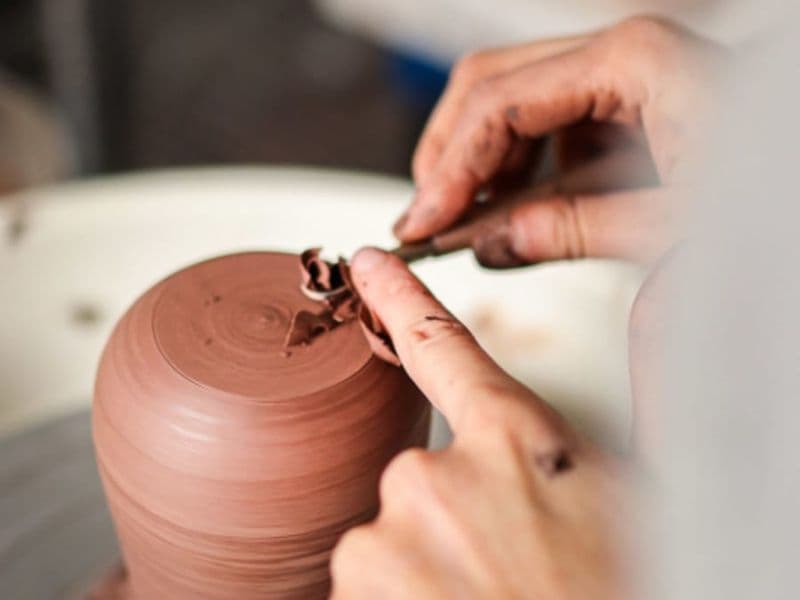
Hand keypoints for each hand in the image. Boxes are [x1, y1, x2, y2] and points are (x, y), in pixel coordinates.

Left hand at [330, 248, 635, 598]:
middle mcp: (433, 477)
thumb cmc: (624, 591)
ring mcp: (384, 539)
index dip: (400, 297)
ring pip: (393, 542)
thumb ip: (589, 445)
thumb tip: (587, 396)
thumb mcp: (630, 506)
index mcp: (511, 441)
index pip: (441, 343)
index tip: (368, 265)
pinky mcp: (354, 591)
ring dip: (428, 573)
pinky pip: (370, 590)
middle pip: (421, 478)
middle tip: (508, 572)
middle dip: (455, 521)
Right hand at [396, 16, 724, 264]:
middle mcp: (616, 52)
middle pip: (488, 84)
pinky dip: (513, 166)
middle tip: (429, 218)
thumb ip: (570, 229)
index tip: (423, 220)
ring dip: (477, 161)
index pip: (499, 103)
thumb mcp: (670, 221)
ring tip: (465, 221)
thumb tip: (494, 240)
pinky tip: (509, 206)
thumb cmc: (769, 186)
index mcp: (629, 60)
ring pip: (506, 98)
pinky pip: (541, 120)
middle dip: (448, 154)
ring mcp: (615, 72)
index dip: (449, 168)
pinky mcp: (618, 98)